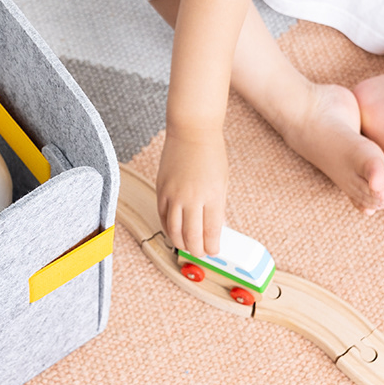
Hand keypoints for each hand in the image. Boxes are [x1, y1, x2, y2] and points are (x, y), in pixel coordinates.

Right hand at [156, 129, 228, 258]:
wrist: (192, 131)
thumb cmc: (211, 154)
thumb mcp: (221, 182)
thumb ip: (216, 206)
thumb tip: (212, 228)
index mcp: (213, 196)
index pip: (211, 232)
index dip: (212, 246)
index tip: (214, 251)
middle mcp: (192, 198)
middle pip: (192, 236)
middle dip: (197, 250)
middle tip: (201, 253)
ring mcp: (174, 194)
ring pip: (174, 230)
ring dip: (181, 243)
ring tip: (187, 247)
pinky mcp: (161, 189)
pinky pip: (162, 216)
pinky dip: (168, 227)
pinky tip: (174, 232)